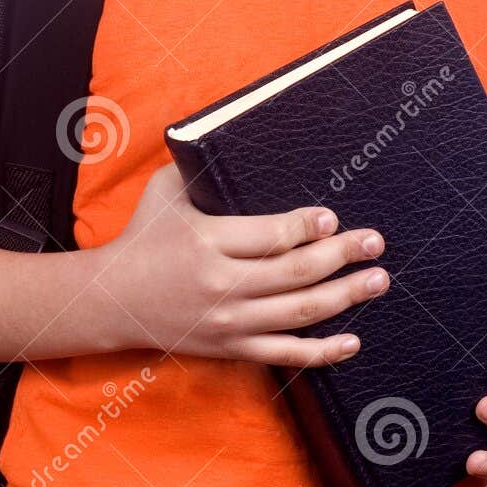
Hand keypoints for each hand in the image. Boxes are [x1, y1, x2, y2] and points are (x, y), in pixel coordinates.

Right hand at [96, 160, 388, 365]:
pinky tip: (352, 341)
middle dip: (342, 256)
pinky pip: (284, 354)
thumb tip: (232, 132)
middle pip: (295, 273)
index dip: (307, 228)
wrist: (110, 300)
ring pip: (299, 313)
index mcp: (206, 241)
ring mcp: (229, 321)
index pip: (270, 236)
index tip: (334, 219)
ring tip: (377, 280)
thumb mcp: (165, 191)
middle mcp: (221, 284)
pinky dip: (322, 351)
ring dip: (344, 296)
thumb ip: (200, 164)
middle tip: (375, 243)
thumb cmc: (142, 237)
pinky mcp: (230, 347)